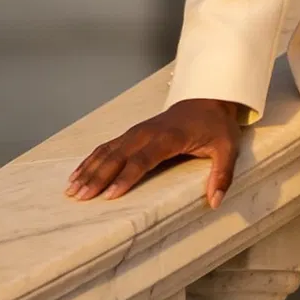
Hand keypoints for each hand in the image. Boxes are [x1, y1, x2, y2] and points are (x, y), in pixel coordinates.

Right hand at [66, 98, 246, 209]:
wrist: (208, 97)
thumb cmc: (216, 127)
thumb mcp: (227, 149)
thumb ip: (222, 175)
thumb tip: (215, 201)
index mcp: (169, 137)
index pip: (143, 160)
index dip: (126, 178)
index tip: (110, 195)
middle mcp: (147, 133)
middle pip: (117, 156)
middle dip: (97, 177)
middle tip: (81, 197)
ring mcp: (136, 131)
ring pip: (107, 151)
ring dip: (88, 170)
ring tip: (71, 190)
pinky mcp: (132, 133)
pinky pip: (107, 147)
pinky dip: (90, 160)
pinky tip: (77, 174)